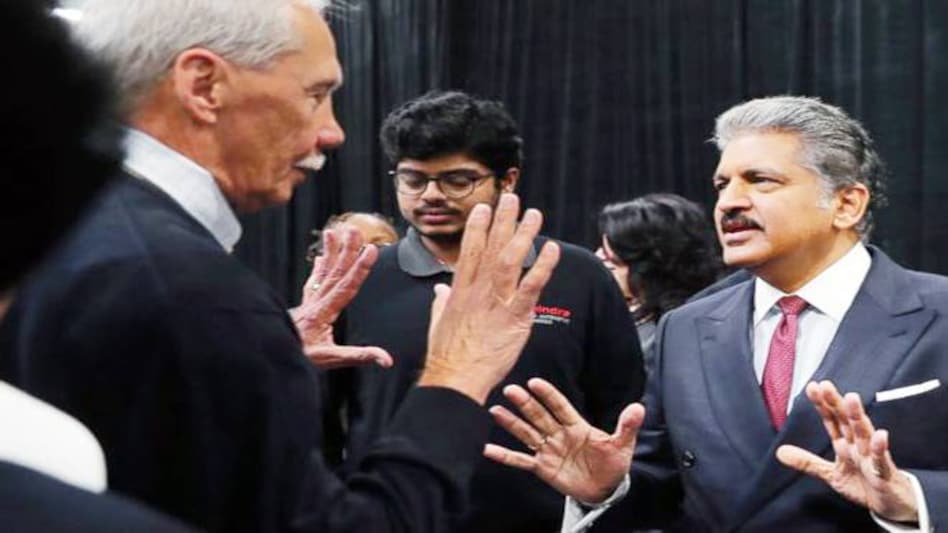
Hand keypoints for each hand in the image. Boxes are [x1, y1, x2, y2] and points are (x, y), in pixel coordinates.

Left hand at [290, 227, 392, 368]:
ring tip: (334, 232)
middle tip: (355, 230)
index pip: (347, 286)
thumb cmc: (300, 357)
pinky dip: (318, 269)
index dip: (360, 268)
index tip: (371, 250)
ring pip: (323, 273)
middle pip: (335, 273)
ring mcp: (309, 304)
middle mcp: (316, 304)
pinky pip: (313, 283)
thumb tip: (385, 359)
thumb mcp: (331, 360)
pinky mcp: (305, 307)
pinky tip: (321, 258)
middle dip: (347, 250)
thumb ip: (359, 356)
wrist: (271, 356)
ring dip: (331, 252)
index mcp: (323, 313)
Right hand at [418, 193, 558, 403]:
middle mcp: (478, 290)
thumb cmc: (447, 356)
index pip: (470, 250)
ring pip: (510, 259)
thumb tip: (439, 291)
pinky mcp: (515, 316)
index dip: (477, 226)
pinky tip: (551, 249)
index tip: (483, 207)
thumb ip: (441, 303)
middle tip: (512, 198)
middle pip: (491, 247)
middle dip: (502, 220)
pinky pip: (532, 286)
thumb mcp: (438, 323)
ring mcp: (497, 301)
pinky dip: (542, 266)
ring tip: (534, 214)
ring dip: (523, 234)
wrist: (456, 378)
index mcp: (460, 291)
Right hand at [484, 377, 644, 503]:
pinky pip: (521, 460)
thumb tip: (638, 407)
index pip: (560, 406)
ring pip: (527, 433)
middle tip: (511, 390)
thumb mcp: (621, 444)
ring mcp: (548, 450)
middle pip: (539, 416)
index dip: (548, 395)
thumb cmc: (612, 463)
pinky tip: (489, 449)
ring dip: (511, 423)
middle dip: (525, 403)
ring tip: (496, 411)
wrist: (605, 489)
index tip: (535, 382)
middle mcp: (559, 434)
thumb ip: (626, 426)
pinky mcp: (542, 467)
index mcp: (576, 425)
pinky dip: (505, 456)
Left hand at [776, 380, 917, 522]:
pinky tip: (880, 435)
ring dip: (857, 416)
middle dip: (836, 403)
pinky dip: (880, 448)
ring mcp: (871, 457)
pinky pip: (881, 460)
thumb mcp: (830, 474)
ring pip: (864, 433)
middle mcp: (858, 445)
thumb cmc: (864, 484)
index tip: (812, 386)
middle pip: (846, 420)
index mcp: (845, 444)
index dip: (822, 404)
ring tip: (851, 398)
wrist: (891, 505)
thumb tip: (779, 452)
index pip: (831, 420)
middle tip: (826, 385)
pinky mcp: (884, 473)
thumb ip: (807, 462)